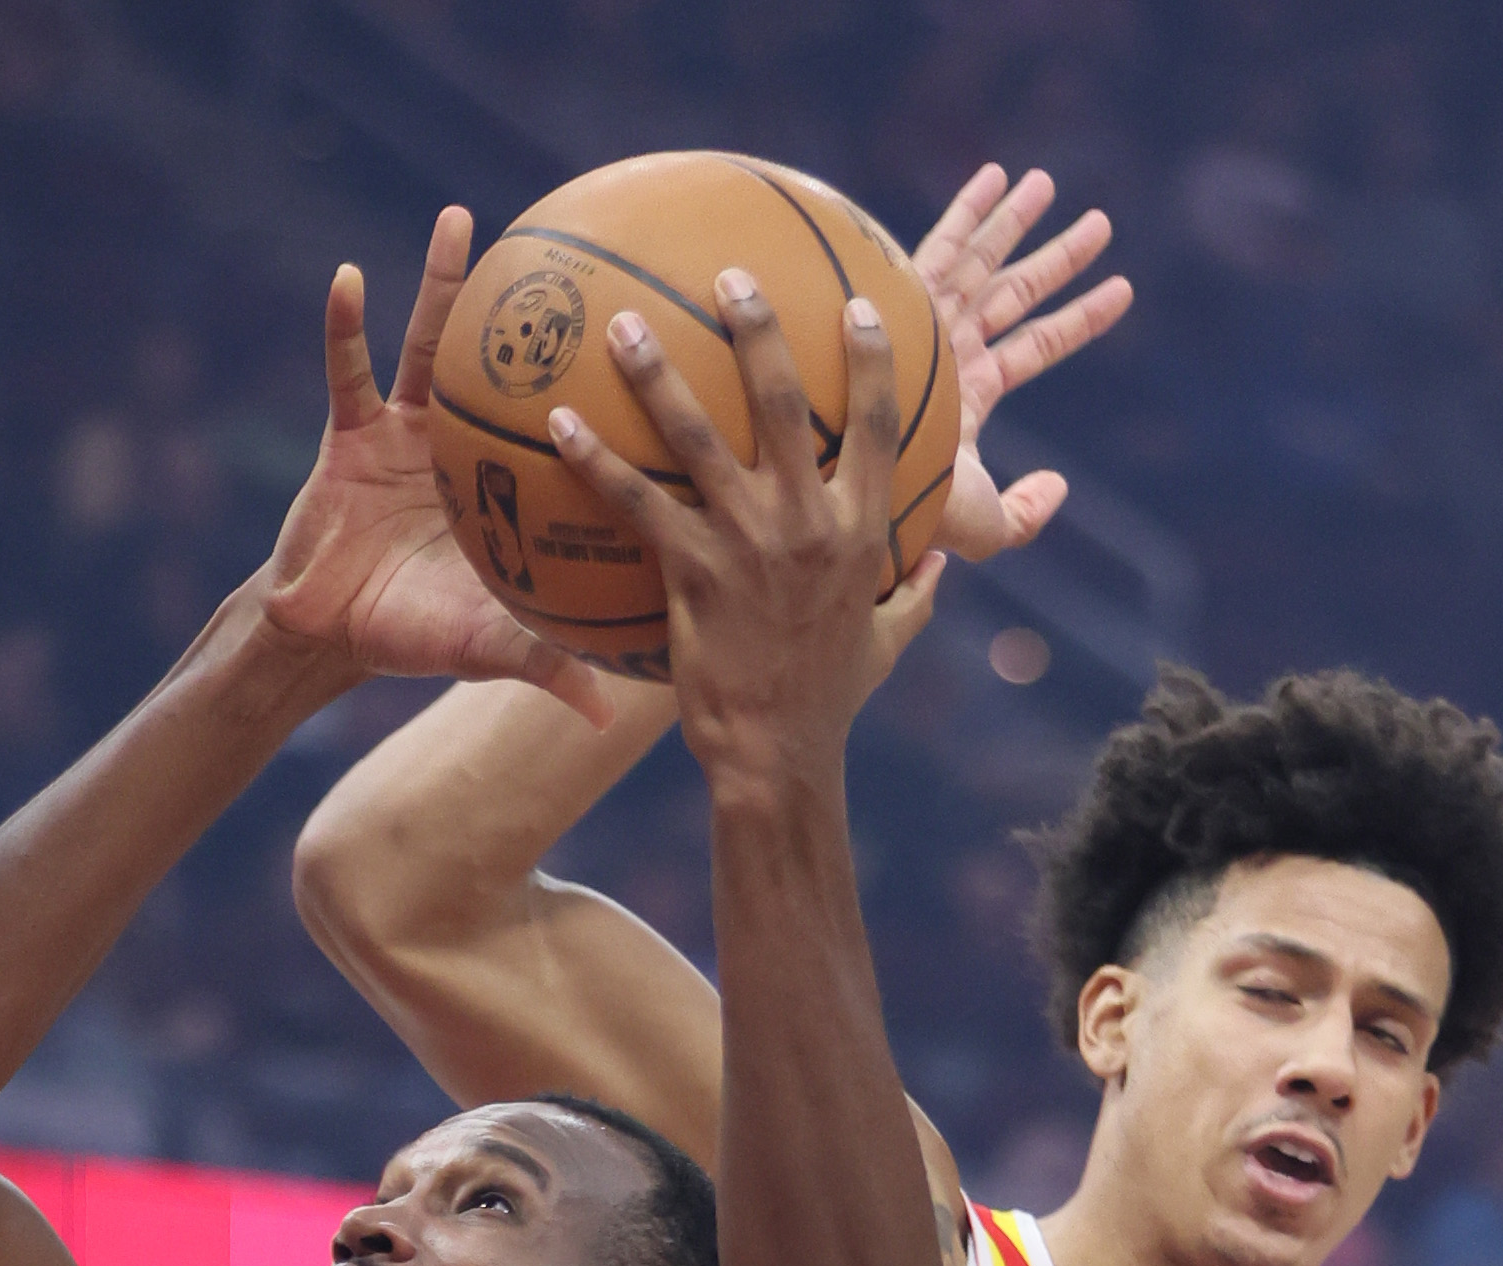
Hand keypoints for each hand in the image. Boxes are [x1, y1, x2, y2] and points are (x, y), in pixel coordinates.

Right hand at [258, 210, 611, 725]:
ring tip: (462, 220)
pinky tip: (346, 277)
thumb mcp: (485, 647)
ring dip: (443, 283)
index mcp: (507, 489)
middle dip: (543, 308)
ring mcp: (408, 431)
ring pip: (433, 344)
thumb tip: (607, 717)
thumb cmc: (411, 637)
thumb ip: (543, 666)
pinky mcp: (349, 431)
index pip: (570, 436)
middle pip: (514, 365)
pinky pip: (346, 369)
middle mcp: (468, 446)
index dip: (609, 399)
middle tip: (586, 245)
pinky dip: (342, 327)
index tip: (657, 346)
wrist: (330, 632)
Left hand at [547, 276, 941, 790]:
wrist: (778, 755)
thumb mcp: (888, 641)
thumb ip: (916, 594)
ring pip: (699, 437)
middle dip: (758, 328)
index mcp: (862, 530)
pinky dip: (596, 460)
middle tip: (730, 273)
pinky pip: (638, 502)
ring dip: (659, 374)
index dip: (870, 358)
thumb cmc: (830, 700)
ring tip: (625, 325)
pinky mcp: (693, 573)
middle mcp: (810, 521)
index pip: (876, 424)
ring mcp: (749, 543)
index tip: (859, 301)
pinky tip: (560, 425)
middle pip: (784, 402)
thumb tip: (943, 565)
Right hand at [914, 165, 1132, 560]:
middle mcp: (950, 350)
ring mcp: (926, 321)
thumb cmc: (911, 508)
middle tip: (1101, 224)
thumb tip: (1060, 484)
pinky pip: (945, 244)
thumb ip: (1024, 517)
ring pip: (985, 261)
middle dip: (1058, 259)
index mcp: (969, 393)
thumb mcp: (980, 526)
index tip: (1124, 290)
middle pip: (1016, 294)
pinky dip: (971, 210)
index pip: (1036, 345)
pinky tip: (998, 175)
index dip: (1081, 318)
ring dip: (1019, 221)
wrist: (853, 480)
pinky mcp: (903, 300)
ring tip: (1049, 183)